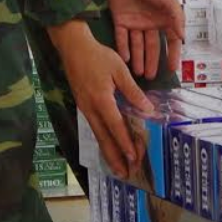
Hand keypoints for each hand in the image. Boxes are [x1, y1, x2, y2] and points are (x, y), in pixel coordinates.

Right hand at [50, 23, 154, 176]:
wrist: (72, 47)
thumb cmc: (98, 56)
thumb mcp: (119, 70)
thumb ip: (133, 91)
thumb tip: (148, 109)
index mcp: (101, 99)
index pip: (115, 126)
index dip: (125, 143)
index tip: (134, 157)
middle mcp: (90, 108)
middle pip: (104, 137)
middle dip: (115, 156)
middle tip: (125, 173)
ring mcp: (84, 108)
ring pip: (98, 134)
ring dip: (108, 152)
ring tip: (117, 167)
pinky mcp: (83, 105)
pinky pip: (94, 127)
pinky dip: (102, 140)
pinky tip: (108, 147)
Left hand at [107, 0, 184, 80]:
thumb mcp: (169, 1)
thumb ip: (176, 19)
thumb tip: (182, 38)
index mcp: (164, 20)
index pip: (171, 42)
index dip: (172, 55)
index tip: (172, 69)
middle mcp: (150, 24)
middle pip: (152, 47)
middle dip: (152, 62)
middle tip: (151, 77)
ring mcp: (135, 23)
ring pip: (137, 45)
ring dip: (138, 59)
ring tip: (138, 73)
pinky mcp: (120, 20)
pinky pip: (122, 38)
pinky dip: (123, 48)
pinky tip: (125, 59)